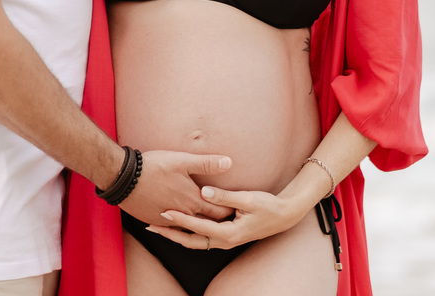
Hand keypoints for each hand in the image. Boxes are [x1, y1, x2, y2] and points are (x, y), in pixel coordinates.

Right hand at [119, 150, 233, 224]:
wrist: (123, 178)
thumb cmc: (154, 167)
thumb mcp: (182, 161)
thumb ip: (207, 163)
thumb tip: (229, 163)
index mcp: (193, 200)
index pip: (219, 212)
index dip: (229, 210)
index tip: (236, 209)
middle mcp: (183, 214)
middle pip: (206, 222)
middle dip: (216, 219)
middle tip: (225, 216)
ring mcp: (168, 219)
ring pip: (188, 226)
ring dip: (196, 224)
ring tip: (204, 220)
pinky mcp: (154, 220)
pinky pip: (171, 226)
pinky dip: (178, 224)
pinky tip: (179, 219)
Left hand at [147, 185, 300, 249]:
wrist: (284, 216)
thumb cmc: (268, 206)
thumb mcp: (247, 199)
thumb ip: (224, 196)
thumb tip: (204, 192)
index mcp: (228, 234)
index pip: (197, 227)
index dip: (180, 220)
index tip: (164, 212)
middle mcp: (224, 241)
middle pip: (191, 241)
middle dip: (171, 234)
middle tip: (151, 226)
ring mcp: (224, 241)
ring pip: (195, 241)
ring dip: (177, 234)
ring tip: (158, 226)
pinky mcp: (225, 236)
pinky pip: (202, 237)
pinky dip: (188, 232)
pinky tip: (178, 224)